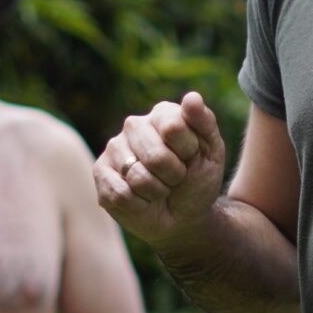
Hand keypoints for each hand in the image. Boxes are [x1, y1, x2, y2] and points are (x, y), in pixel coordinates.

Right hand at [94, 92, 225, 248]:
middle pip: (156, 156)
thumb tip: (191, 97)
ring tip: (159, 189)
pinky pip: (121, 194)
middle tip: (176, 178)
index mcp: (162, 113)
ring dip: (157, 192)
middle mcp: (134, 125)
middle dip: (174, 176)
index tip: (192, 156)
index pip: (174, 127)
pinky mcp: (100, 174)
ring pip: (138, 177)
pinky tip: (142, 200)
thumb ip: (204, 122)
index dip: (188, 151)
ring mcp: (114, 149)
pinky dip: (140, 205)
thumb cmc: (197, 179)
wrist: (184, 215)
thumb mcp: (212, 151)